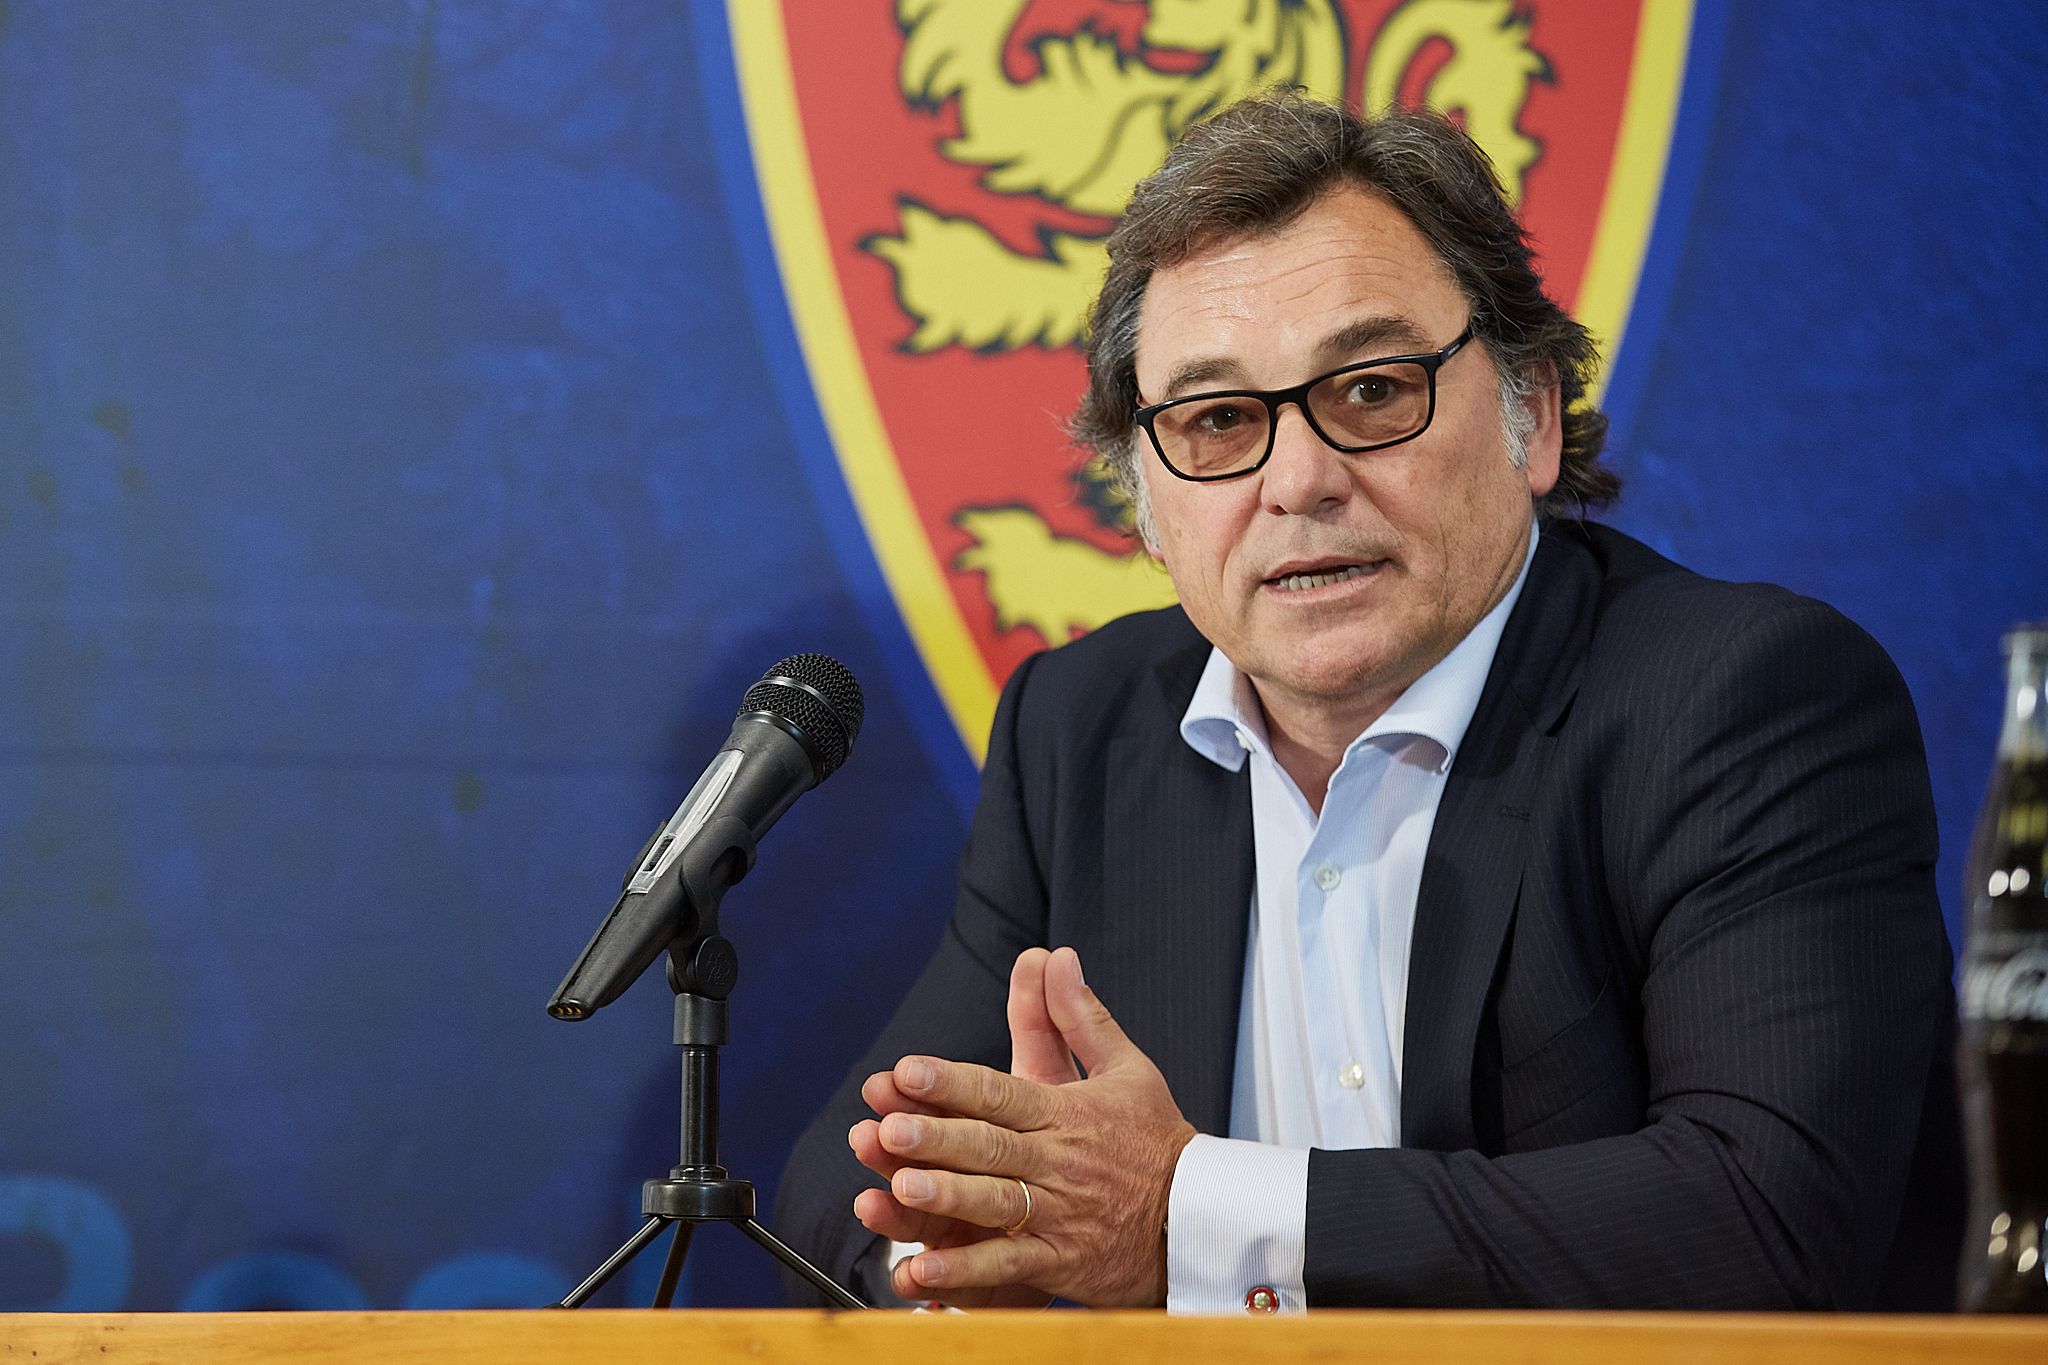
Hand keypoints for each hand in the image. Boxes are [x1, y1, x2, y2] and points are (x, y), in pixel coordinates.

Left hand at [868, 947, 1197, 1306]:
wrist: (1200, 1219)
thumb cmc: (1156, 1139)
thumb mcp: (1127, 1067)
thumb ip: (1079, 1015)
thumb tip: (1055, 957)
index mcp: (1066, 1113)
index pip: (1000, 1092)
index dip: (951, 1082)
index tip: (906, 1071)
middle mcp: (1056, 1162)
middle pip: (989, 1146)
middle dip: (938, 1137)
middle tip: (890, 1129)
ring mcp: (1057, 1215)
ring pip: (996, 1202)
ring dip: (947, 1197)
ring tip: (900, 1189)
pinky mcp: (1060, 1262)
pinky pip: (1008, 1268)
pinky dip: (965, 1273)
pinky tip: (922, 1272)